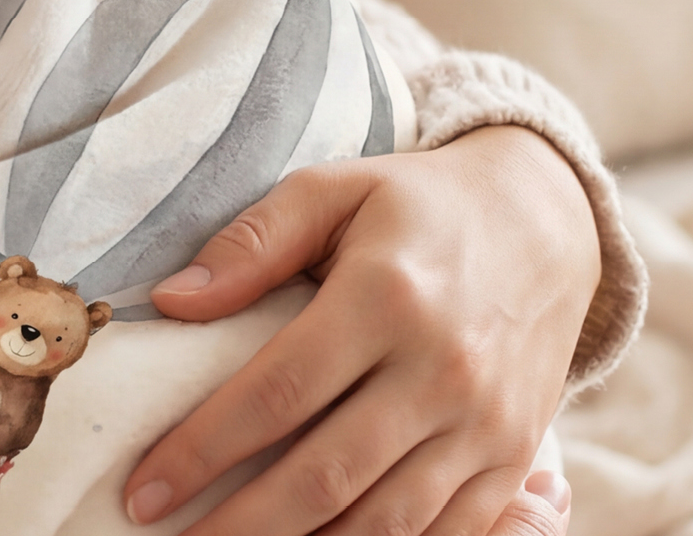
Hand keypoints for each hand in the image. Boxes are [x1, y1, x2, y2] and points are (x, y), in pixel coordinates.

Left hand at [124, 125, 596, 535]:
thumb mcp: (332, 191)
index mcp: (386, 298)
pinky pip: (446, 534)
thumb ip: (251, 243)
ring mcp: (485, 423)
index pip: (276, 394)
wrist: (548, 222)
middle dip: (240, 524)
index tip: (144, 489)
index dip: (202, 451)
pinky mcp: (515, 457)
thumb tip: (169, 302)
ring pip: (384, 521)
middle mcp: (443, 369)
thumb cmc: (417, 206)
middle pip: (325, 475)